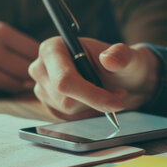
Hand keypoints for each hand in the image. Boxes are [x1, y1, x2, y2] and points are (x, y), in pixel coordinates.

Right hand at [0, 21, 38, 93]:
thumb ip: (17, 43)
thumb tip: (47, 61)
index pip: (35, 50)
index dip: (40, 59)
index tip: (40, 62)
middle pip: (27, 69)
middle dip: (31, 73)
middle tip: (28, 73)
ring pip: (17, 83)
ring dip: (18, 82)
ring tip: (10, 75)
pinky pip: (2, 90)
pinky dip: (3, 87)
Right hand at [28, 37, 158, 119]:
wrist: (116, 74)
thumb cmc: (117, 62)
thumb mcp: (126, 56)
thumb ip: (120, 55)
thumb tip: (108, 59)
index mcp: (53, 48)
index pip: (65, 80)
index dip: (91, 95)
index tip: (116, 103)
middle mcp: (41, 67)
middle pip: (64, 98)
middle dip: (94, 100)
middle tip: (117, 93)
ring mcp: (41, 87)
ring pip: (66, 109)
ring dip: (91, 106)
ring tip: (105, 92)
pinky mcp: (47, 103)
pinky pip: (66, 117)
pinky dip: (85, 112)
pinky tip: (93, 100)